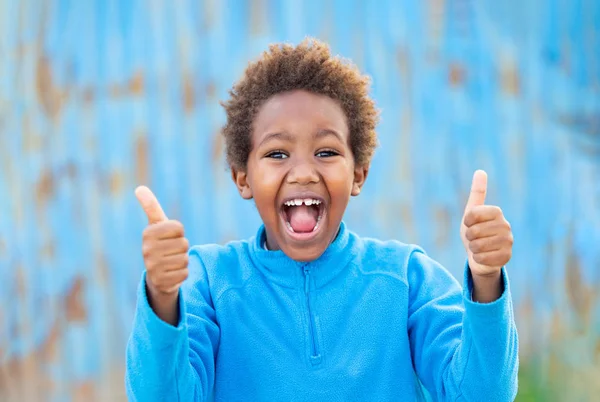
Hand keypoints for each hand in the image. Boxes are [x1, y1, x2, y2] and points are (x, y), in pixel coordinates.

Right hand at [135, 186, 188, 323]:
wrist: (157, 275)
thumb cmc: (160, 244)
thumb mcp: (156, 225)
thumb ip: (151, 207)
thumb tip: (139, 188)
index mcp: (147, 233)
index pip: (178, 227)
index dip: (178, 232)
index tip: (169, 237)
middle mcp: (147, 250)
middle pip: (183, 243)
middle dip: (181, 247)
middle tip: (171, 251)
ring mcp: (153, 267)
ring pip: (185, 258)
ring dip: (182, 260)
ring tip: (171, 262)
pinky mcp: (161, 282)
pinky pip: (185, 273)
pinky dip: (183, 273)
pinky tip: (172, 273)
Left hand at [460, 170, 512, 287]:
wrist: (480, 255)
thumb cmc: (475, 231)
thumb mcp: (472, 212)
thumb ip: (477, 192)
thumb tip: (480, 171)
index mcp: (496, 212)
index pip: (472, 214)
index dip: (467, 221)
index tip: (470, 223)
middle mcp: (506, 225)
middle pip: (473, 231)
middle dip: (469, 237)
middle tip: (475, 238)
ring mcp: (508, 242)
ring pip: (477, 246)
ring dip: (473, 248)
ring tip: (478, 247)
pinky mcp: (506, 257)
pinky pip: (481, 258)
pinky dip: (477, 259)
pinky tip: (483, 257)